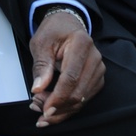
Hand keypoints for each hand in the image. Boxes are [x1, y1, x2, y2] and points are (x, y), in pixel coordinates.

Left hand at [28, 11, 104, 126]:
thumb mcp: (41, 43)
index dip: (58, 97)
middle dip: (57, 106)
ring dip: (61, 109)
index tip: (44, 109)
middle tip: (37, 106)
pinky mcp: (97, 79)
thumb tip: (38, 87)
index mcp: (81, 43)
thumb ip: (41, 65)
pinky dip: (67, 107)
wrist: (67, 25)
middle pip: (78, 93)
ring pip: (81, 100)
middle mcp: (94, 57)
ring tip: (41, 106)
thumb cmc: (54, 32)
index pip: (71, 78)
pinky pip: (84, 100)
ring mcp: (98, 69)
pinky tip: (54, 106)